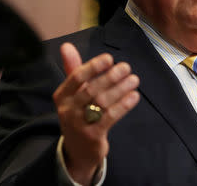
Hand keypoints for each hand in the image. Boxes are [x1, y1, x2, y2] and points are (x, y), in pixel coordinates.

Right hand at [53, 43, 139, 185]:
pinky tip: (134, 96)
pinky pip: (110, 117)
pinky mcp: (93, 136)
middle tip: (127, 67)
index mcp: (62, 96)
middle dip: (111, 76)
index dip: (93, 66)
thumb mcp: (73, 93)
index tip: (109, 58)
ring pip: (102, 102)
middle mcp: (68, 109)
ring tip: (134, 79)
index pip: (76, 77)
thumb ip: (72, 68)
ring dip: (121, 89)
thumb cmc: (79, 113)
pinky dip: (124, 105)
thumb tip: (66, 45)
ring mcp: (79, 124)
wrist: (78, 150)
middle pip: (91, 89)